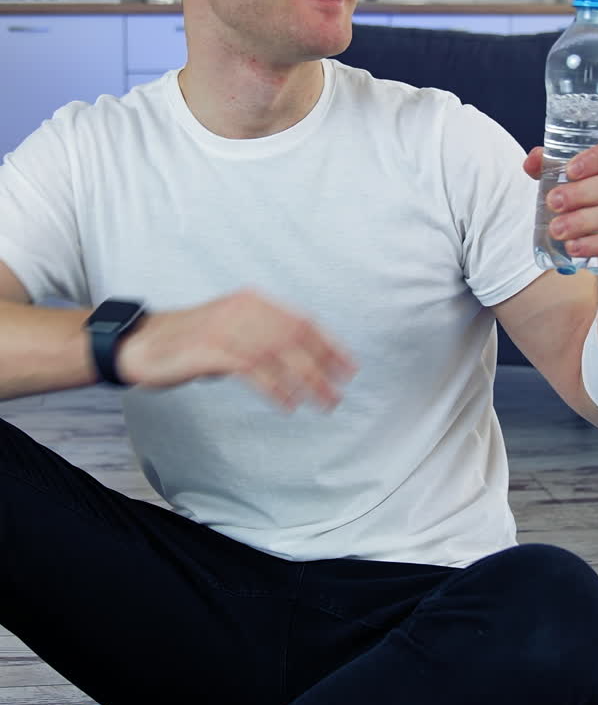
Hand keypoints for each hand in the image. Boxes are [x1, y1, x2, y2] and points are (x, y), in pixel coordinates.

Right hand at [116, 288, 357, 410]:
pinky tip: (289, 402)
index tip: (348, 367)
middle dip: (322, 367)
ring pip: (279, 354)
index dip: (328, 345)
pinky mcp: (212, 348)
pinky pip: (253, 368)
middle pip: (295, 338)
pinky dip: (275, 387)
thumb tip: (292, 358)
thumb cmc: (187, 342)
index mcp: (251, 301)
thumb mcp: (229, 332)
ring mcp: (227, 327)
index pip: (301, 321)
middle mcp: (243, 309)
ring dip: (306, 381)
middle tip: (339, 392)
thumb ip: (258, 338)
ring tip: (322, 402)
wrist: (141, 344)